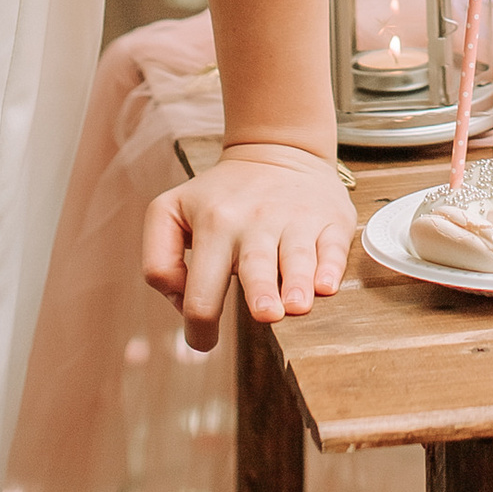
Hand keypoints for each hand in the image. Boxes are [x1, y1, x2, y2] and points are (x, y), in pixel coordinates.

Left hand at [141, 144, 356, 350]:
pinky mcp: (330, 219)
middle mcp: (255, 221)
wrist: (276, 148)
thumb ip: (158, 260)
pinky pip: (334, 246)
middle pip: (256, 267)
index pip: (201, 290)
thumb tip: (184, 305)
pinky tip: (326, 283)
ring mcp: (296, 219)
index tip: (204, 343)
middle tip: (266, 315)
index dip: (199, 328)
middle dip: (261, 294)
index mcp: (213, 225)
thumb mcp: (169, 211)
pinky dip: (331, 266)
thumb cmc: (219, 196)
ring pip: (298, 257)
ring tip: (297, 305)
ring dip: (298, 283)